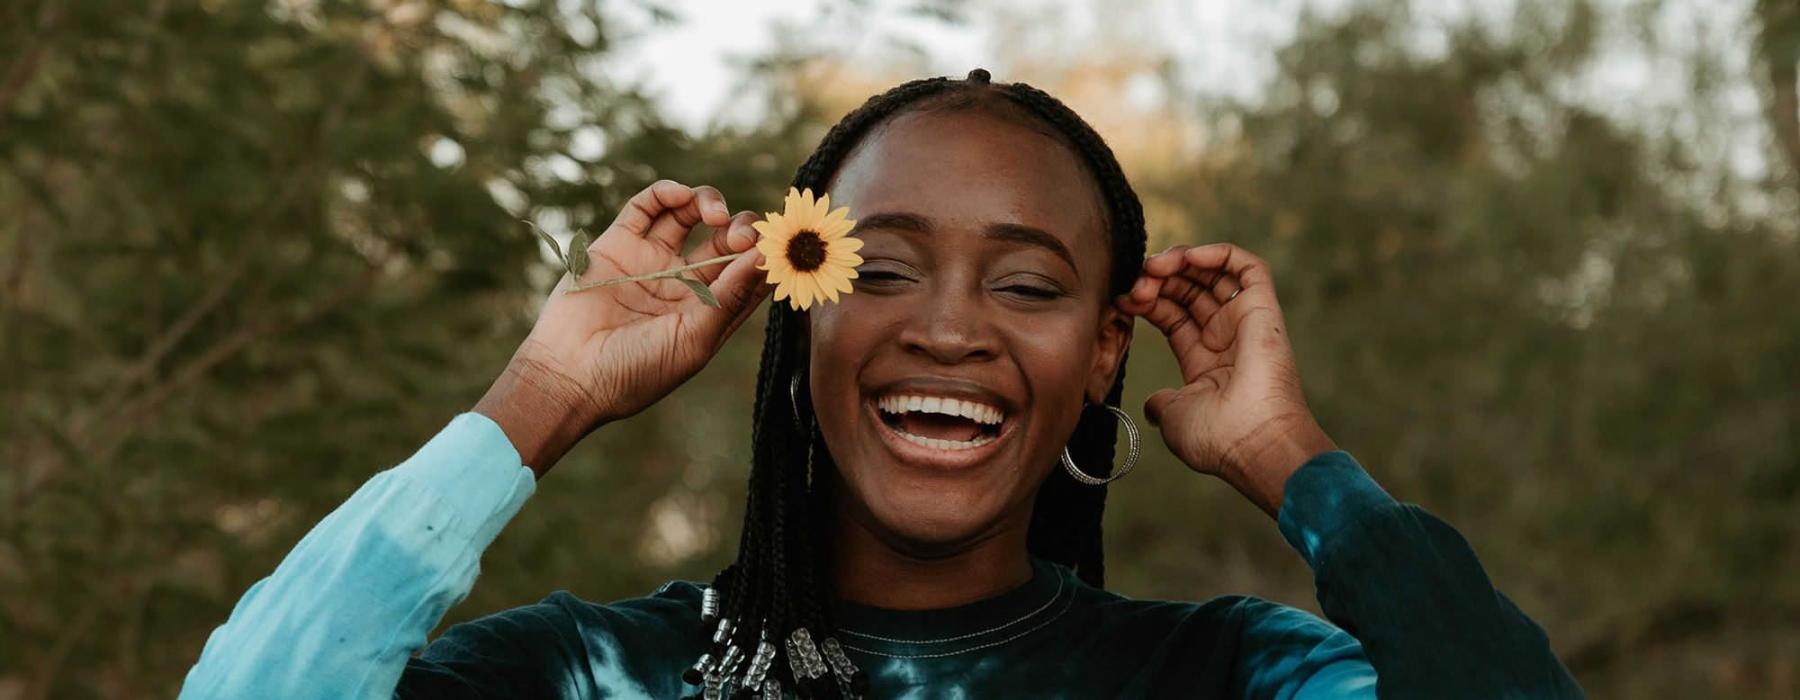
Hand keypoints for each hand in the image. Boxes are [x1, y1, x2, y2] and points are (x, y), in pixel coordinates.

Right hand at [477, 180, 769, 473]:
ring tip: (713, 215)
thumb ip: (730, 296)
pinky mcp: (618, 243)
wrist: (570, 374)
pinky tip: (681, 197)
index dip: (767, 255)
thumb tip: (765, 258)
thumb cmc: (637, 370)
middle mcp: (683, 282)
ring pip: (690, 214)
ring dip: (709, 203)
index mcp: (708, 310)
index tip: (779, 246)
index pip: (749, 273)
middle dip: (740, 229)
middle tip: (740, 236)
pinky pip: (647, 207)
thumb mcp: (695, 338)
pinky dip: (667, 193)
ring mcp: (651, 260)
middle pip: (724, 239)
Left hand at [1117, 243, 1336, 515]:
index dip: (1146, 302)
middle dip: (1157, 280)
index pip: (1172, 316)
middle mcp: (1226, 339)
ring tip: (1154, 266)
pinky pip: (1247, 267)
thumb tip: (1152, 406)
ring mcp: (1245, 323)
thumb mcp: (1174, 418)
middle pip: (1188, 291)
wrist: (1254, 443)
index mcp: (1206, 362)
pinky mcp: (1264, 309)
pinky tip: (1188, 258)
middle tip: (1135, 282)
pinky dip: (1217, 253)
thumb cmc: (1217, 438)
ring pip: (1212, 274)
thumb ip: (1161, 404)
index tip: (1121, 300)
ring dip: (1179, 262)